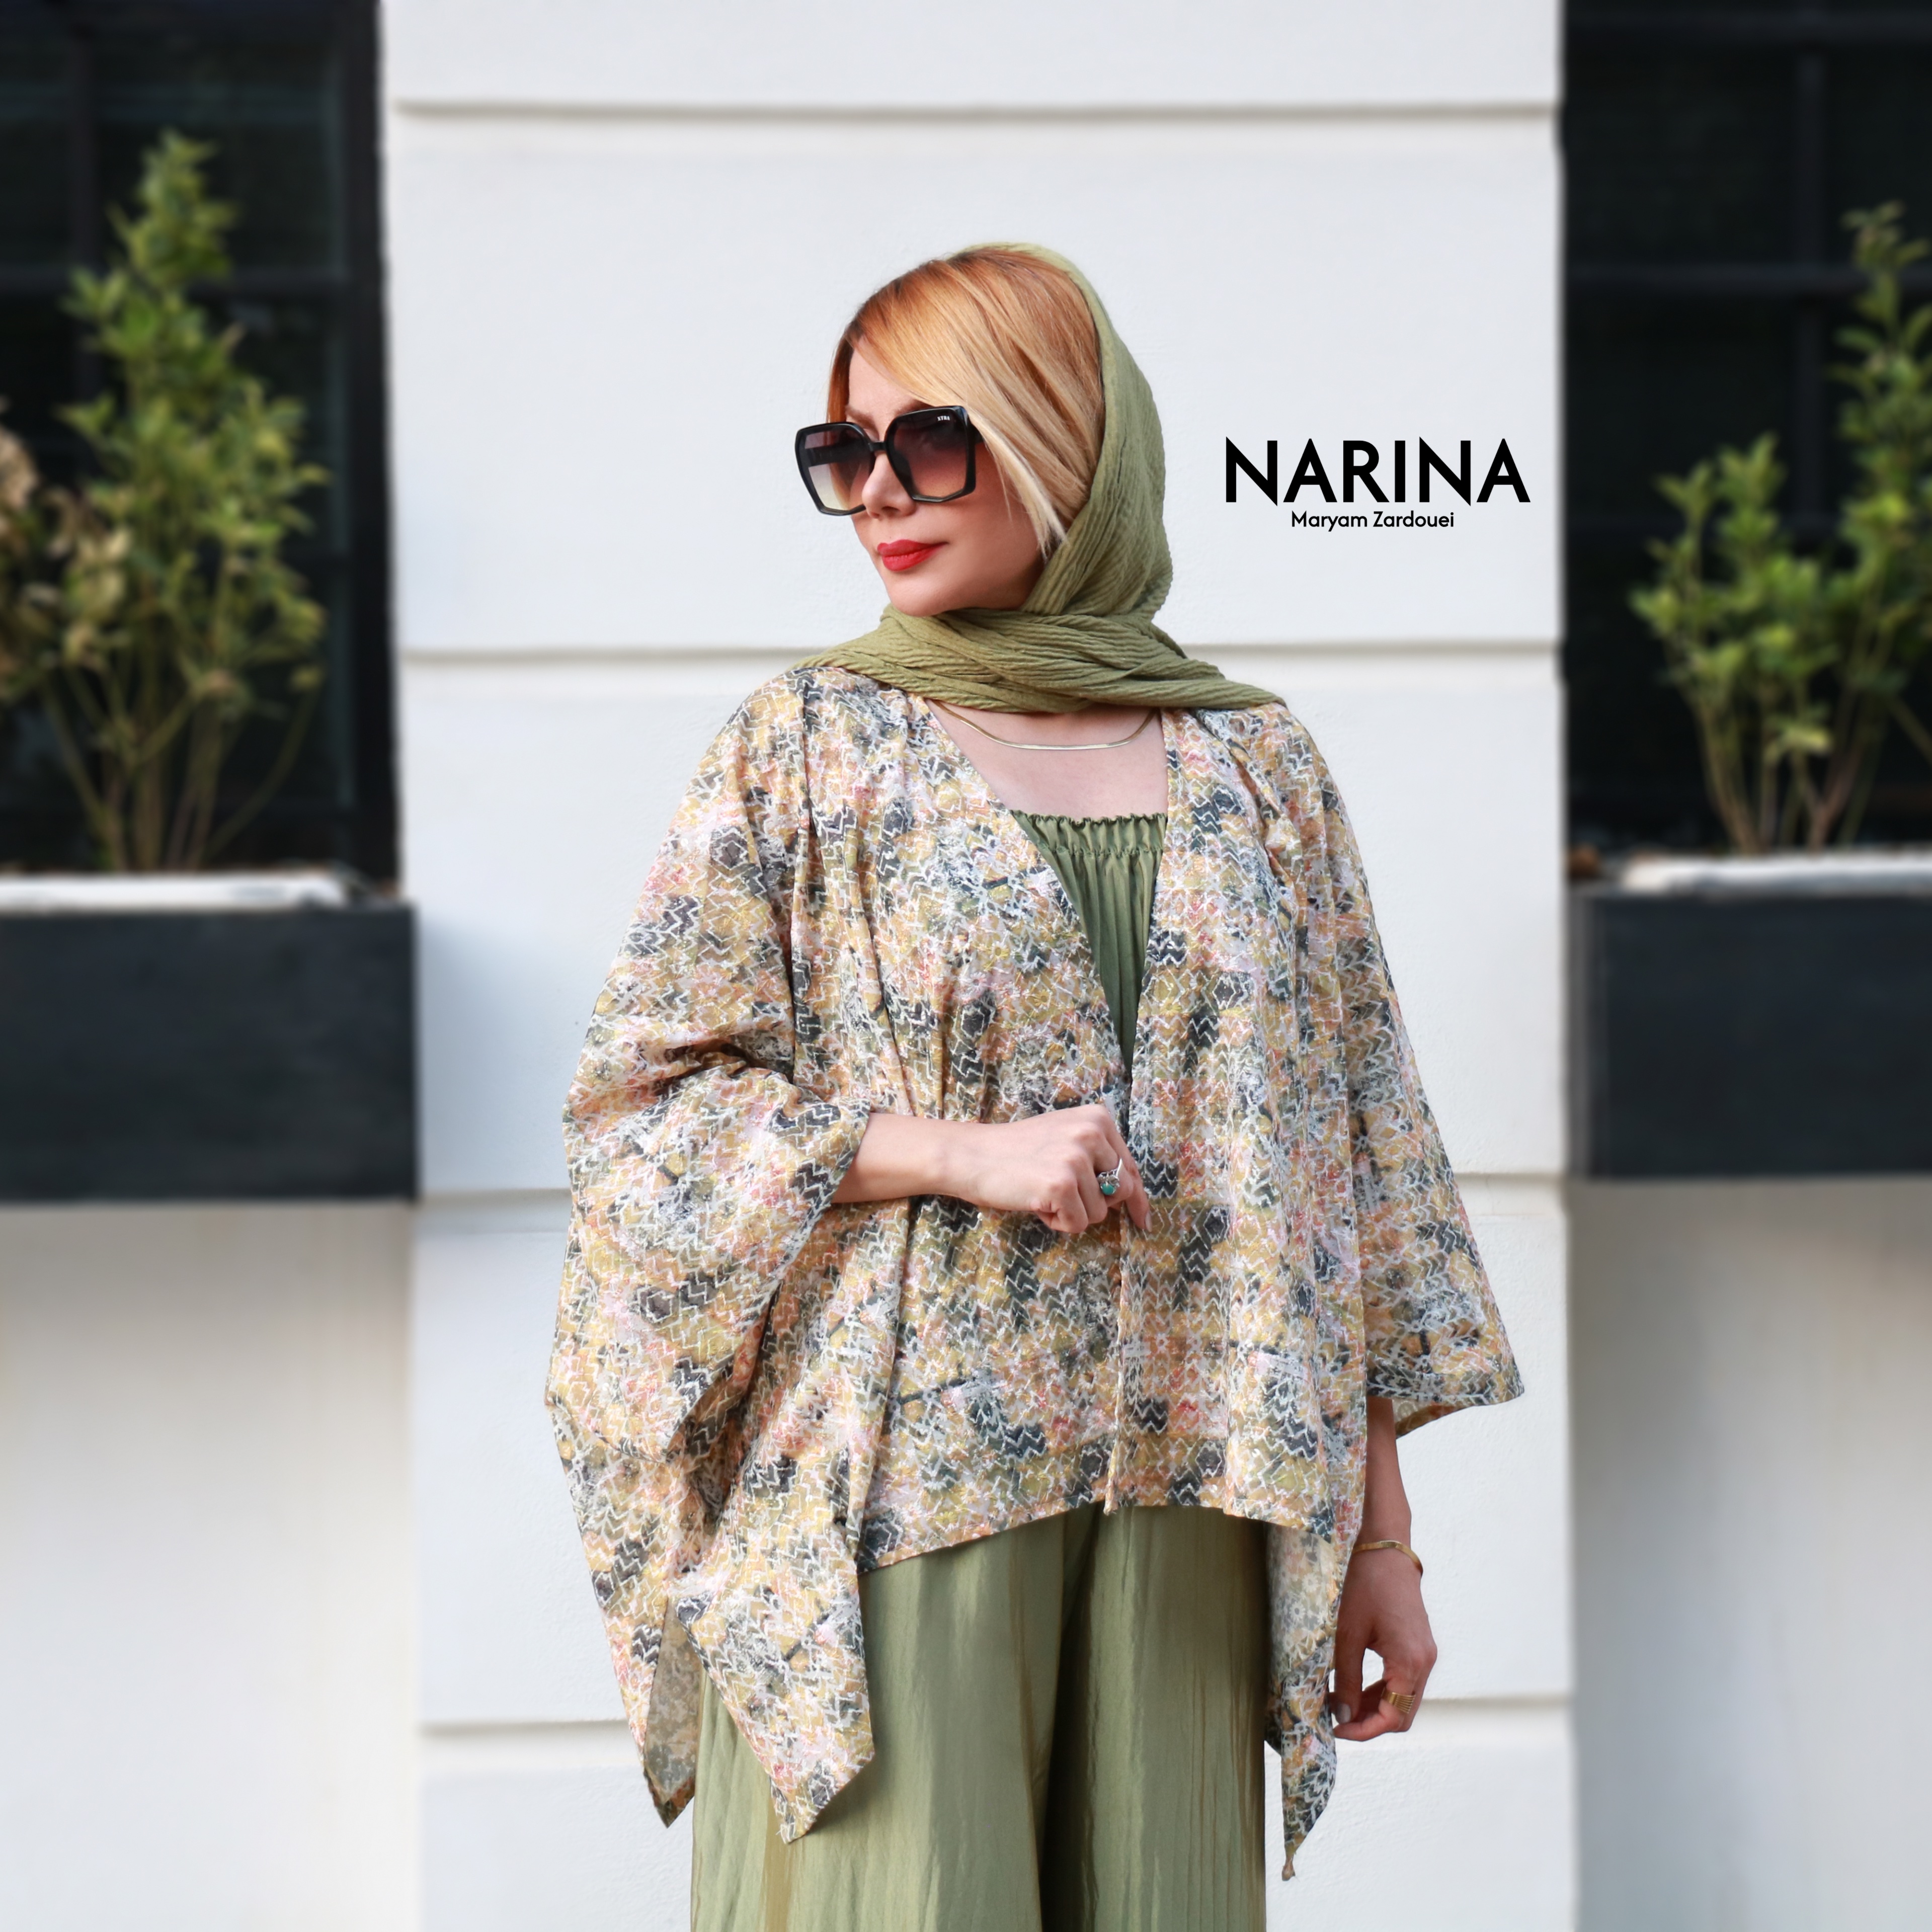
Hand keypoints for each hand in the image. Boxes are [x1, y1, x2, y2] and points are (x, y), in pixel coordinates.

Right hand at [832, 1105, 1148, 1235]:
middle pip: (1121, 1192)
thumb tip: (1134, 1197)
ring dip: (1071, 1213)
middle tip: (1060, 1193)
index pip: (1131, 1167)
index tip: (1144, 1221)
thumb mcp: (1065, 1140)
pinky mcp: (1061, 1184)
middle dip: (1095, 1204)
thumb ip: (1099, 1159)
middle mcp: (1092, 1133)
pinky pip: (1078, 1224)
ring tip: (1041, 1192)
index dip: (1137, 1199)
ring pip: (1099, 1213)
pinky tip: (1035, 1202)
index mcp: (1098, 1119)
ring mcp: (1076, 1158)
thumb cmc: (1017, 1152)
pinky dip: (1057, 1222)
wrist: (972, 1155)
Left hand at [1329, 1542, 1435, 1740]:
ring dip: (1374, 1707)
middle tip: (1335, 1717)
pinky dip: (1381, 1691)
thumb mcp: (1347, 1634)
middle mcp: (1425, 1663)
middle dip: (1369, 1722)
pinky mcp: (1419, 1647)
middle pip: (1402, 1714)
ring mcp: (1425, 1655)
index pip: (1393, 1718)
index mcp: (1411, 1662)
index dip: (1364, 1730)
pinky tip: (1355, 1687)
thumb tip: (1343, 1717)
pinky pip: (1404, 1682)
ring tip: (1340, 1702)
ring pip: (1403, 1700)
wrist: (1385, 1550)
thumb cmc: (1364, 1585)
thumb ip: (1347, 1680)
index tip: (1335, 1729)